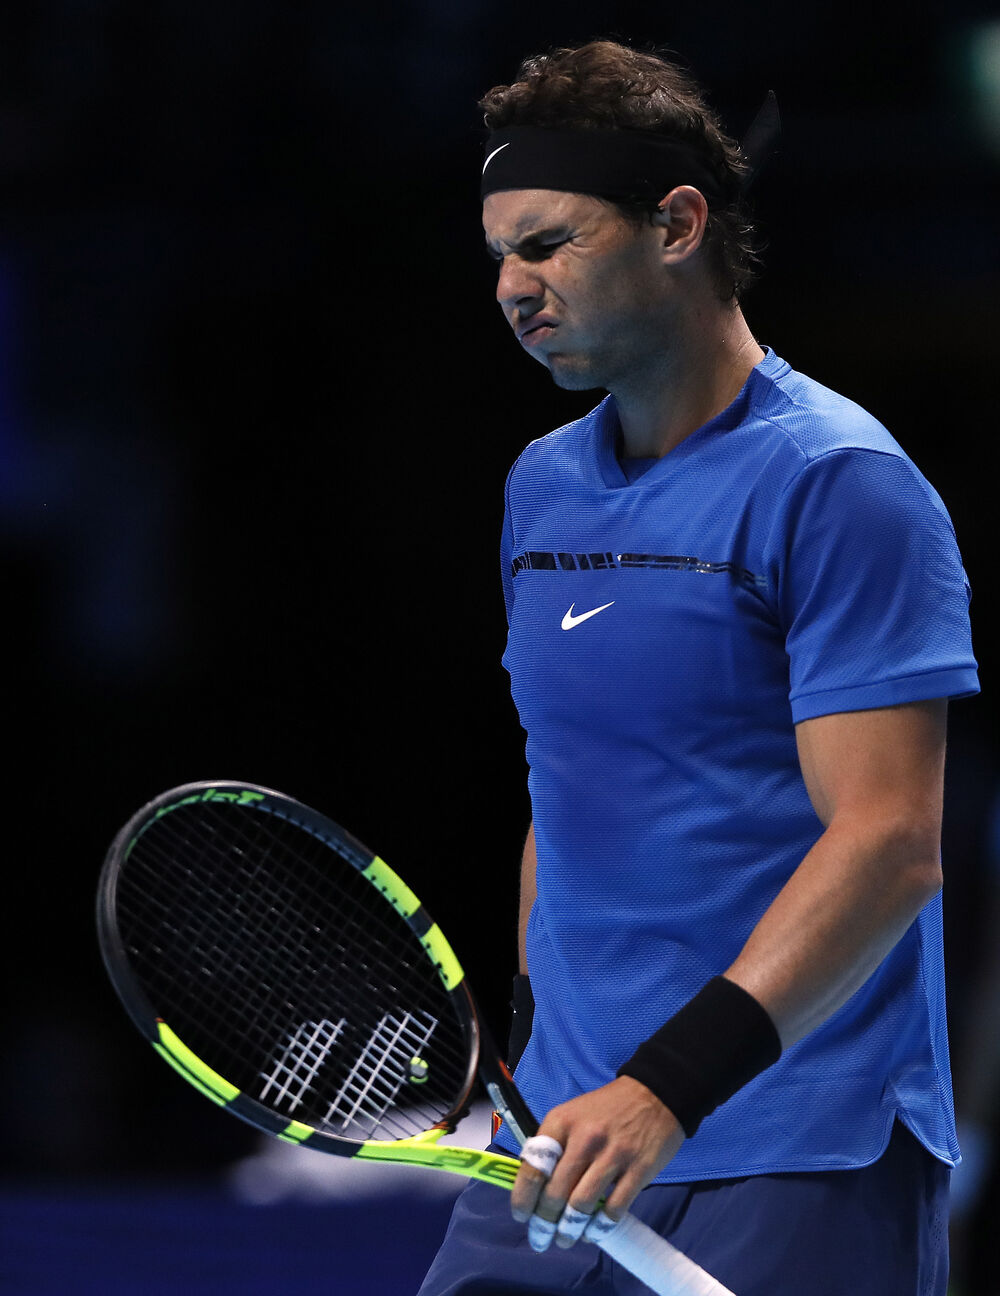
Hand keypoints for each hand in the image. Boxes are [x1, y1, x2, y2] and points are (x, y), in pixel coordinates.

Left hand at [510, 1076, 684, 1250]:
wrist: (654, 1094)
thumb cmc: (606, 1109)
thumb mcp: (572, 1115)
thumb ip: (553, 1145)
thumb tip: (532, 1185)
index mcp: (562, 1122)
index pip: (533, 1167)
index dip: (523, 1198)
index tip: (521, 1216)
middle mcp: (584, 1138)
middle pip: (555, 1193)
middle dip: (544, 1223)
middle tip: (541, 1238)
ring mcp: (613, 1155)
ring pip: (581, 1206)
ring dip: (569, 1231)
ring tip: (565, 1239)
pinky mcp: (639, 1170)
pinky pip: (613, 1210)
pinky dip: (599, 1228)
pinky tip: (593, 1232)